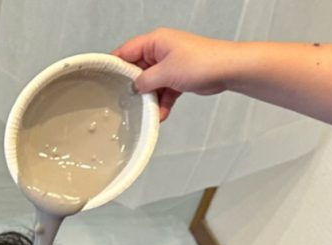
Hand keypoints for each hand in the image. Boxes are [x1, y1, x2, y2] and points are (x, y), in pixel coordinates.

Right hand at [112, 28, 237, 119]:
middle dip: (133, 87)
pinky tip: (160, 115)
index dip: (114, 66)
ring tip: (145, 112)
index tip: (103, 80)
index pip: (125, 52)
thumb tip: (134, 88)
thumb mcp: (165, 72)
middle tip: (124, 101)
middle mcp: (160, 51)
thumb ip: (144, 81)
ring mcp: (170, 64)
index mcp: (155, 42)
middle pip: (137, 70)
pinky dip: (162, 103)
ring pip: (150, 84)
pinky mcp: (178, 77)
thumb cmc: (201, 62)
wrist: (229, 70)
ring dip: (149, 99)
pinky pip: (163, 91)